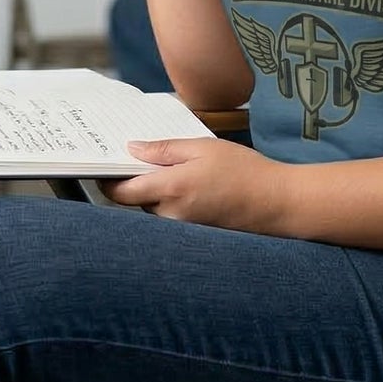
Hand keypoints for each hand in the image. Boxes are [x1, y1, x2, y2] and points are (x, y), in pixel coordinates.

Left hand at [99, 137, 293, 234]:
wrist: (276, 203)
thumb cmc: (244, 170)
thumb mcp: (203, 147)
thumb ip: (164, 149)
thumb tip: (132, 148)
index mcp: (170, 188)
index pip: (121, 192)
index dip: (108, 180)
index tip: (106, 165)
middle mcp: (171, 214)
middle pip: (136, 200)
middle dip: (136, 180)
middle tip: (145, 156)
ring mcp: (182, 227)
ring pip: (154, 208)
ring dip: (156, 191)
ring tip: (177, 168)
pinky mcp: (194, 233)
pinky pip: (171, 216)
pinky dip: (173, 201)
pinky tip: (191, 185)